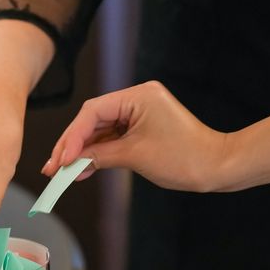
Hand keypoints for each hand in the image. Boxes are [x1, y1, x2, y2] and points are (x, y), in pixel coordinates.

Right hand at [42, 81, 226, 192]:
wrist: (216, 167)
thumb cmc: (184, 158)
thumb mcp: (134, 156)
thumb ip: (99, 156)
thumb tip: (72, 163)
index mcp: (137, 96)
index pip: (92, 113)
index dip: (73, 138)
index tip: (60, 160)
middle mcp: (137, 99)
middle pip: (93, 121)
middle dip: (73, 146)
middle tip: (53, 167)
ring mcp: (139, 114)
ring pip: (100, 132)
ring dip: (83, 152)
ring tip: (63, 172)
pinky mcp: (141, 127)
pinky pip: (112, 139)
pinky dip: (98, 154)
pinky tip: (83, 169)